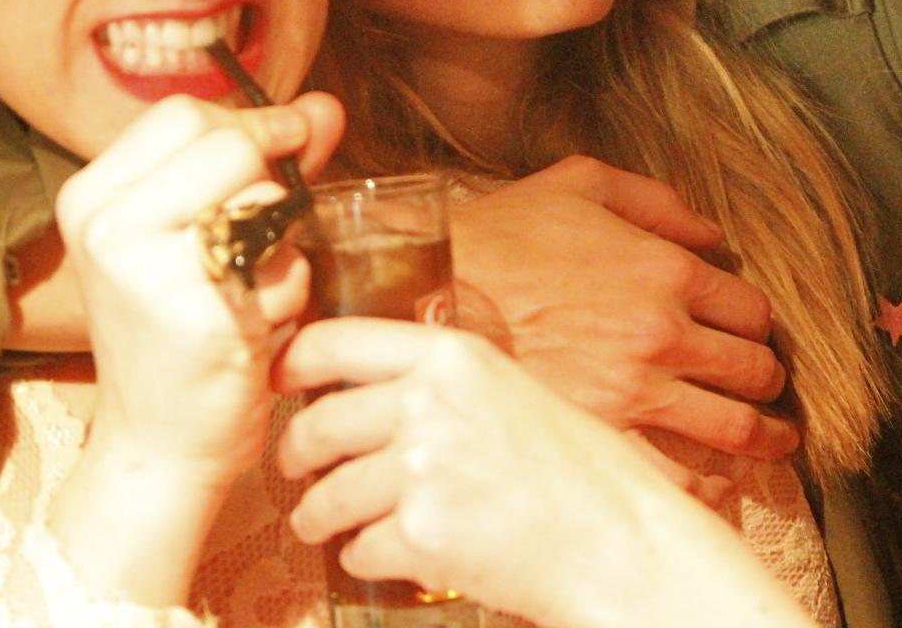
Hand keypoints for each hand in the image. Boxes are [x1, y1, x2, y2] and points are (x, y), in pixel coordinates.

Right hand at [46, 92, 342, 605]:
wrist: (159, 446)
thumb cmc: (183, 336)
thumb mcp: (202, 235)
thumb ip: (264, 162)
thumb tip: (326, 105)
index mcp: (91, 198)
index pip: (182, 113)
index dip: (247, 124)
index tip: (280, 149)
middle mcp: (106, 226)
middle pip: (227, 142)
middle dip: (269, 177)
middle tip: (266, 229)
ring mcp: (146, 269)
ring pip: (262, 196)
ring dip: (282, 240)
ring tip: (250, 288)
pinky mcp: (197, 313)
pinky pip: (283, 262)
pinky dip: (289, 289)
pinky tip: (257, 325)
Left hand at [275, 318, 815, 627]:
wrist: (621, 542)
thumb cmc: (584, 474)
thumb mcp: (516, 393)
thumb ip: (449, 381)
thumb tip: (381, 388)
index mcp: (453, 356)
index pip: (336, 341)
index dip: (292, 362)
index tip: (280, 378)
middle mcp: (428, 402)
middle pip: (318, 423)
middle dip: (295, 453)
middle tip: (296, 466)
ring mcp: (421, 468)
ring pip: (328, 496)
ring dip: (318, 517)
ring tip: (325, 525)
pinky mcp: (419, 533)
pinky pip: (358, 550)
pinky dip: (365, 561)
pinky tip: (391, 557)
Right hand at [448, 156, 796, 464]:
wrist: (426, 297)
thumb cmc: (496, 237)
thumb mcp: (578, 184)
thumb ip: (655, 201)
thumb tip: (711, 232)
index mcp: (666, 271)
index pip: (750, 309)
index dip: (757, 323)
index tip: (750, 333)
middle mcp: (664, 335)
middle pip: (754, 369)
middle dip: (767, 379)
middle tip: (766, 387)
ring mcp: (636, 393)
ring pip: (734, 427)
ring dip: (765, 437)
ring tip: (772, 442)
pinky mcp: (601, 436)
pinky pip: (677, 479)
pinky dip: (710, 491)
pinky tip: (717, 489)